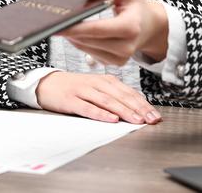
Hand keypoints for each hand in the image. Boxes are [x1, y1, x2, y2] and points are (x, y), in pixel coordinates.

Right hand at [36, 71, 161, 123]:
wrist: (46, 83)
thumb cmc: (73, 88)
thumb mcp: (96, 88)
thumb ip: (113, 96)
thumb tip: (136, 108)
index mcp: (105, 80)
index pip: (128, 92)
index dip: (143, 104)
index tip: (155, 115)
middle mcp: (96, 83)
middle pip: (121, 96)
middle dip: (139, 109)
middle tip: (151, 119)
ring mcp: (83, 91)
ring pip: (107, 101)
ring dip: (124, 111)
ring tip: (137, 120)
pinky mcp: (71, 100)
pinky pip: (88, 108)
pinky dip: (101, 114)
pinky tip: (112, 119)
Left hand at [58, 0, 168, 65]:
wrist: (150, 26)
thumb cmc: (136, 8)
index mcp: (131, 27)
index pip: (97, 29)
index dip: (76, 27)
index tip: (58, 23)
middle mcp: (127, 46)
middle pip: (89, 40)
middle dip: (70, 31)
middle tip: (55, 21)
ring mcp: (121, 58)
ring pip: (86, 48)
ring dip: (74, 37)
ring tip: (65, 24)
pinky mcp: (114, 63)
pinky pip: (90, 53)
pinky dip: (81, 43)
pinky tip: (78, 33)